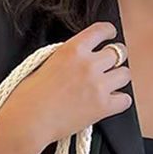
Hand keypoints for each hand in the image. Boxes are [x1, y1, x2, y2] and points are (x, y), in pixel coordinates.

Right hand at [0, 22, 131, 153]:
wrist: (27, 123)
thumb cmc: (27, 99)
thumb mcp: (44, 65)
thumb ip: (66, 59)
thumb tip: (78, 61)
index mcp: (73, 50)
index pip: (102, 31)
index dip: (108, 33)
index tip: (109, 37)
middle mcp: (89, 64)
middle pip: (118, 53)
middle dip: (112, 61)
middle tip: (106, 70)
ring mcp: (97, 85)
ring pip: (125, 75)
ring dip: (117, 80)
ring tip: (106, 88)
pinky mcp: (102, 107)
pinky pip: (124, 100)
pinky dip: (119, 102)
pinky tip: (109, 104)